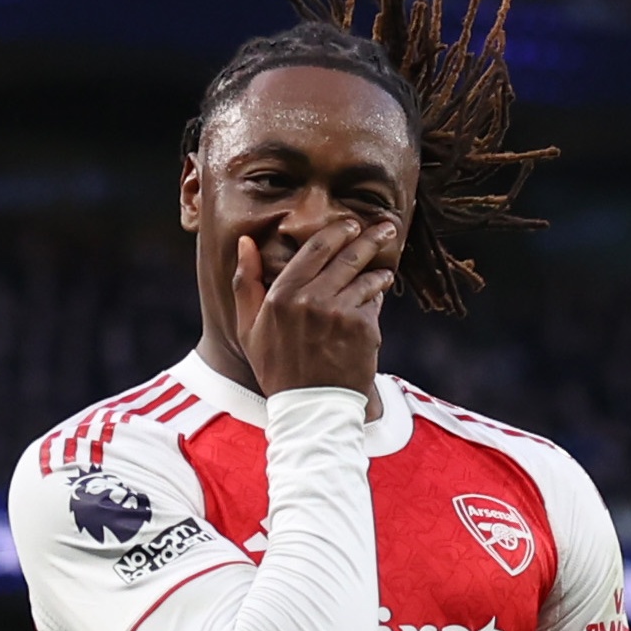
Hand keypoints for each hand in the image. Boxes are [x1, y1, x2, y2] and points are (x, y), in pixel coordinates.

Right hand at [232, 218, 396, 398]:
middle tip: (385, 228)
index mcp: (282, 294)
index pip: (316, 249)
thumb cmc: (276, 366)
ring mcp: (340, 313)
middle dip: (370, 238)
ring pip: (365, 278)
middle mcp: (311, 298)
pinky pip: (373, 304)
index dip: (338, 232)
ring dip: (378, 270)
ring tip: (385, 269)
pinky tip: (380, 295)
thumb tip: (245, 242)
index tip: (351, 223)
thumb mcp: (248, 326)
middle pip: (347, 256)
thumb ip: (245, 281)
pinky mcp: (363, 329)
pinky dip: (377, 297)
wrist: (310, 407)